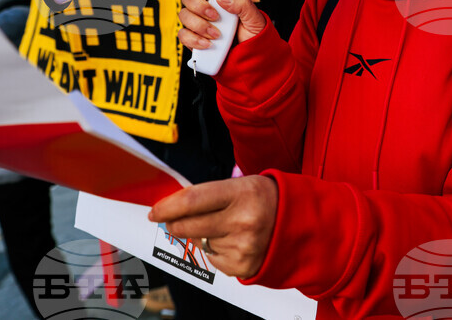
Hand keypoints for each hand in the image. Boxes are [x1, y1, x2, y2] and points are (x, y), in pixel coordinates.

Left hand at [149, 176, 277, 278]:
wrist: (296, 222)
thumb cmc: (263, 199)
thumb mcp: (240, 185)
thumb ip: (207, 195)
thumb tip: (171, 207)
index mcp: (241, 193)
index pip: (192, 200)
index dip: (167, 207)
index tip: (155, 211)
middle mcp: (242, 220)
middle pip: (188, 225)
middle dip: (174, 223)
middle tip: (174, 220)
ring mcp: (243, 246)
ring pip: (200, 242)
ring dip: (205, 235)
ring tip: (229, 226)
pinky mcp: (243, 266)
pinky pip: (213, 259)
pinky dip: (218, 250)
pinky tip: (235, 240)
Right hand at [178, 0, 265, 49]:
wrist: (250, 55)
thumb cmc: (252, 34)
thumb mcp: (253, 16)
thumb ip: (241, 3)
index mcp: (220, 1)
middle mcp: (206, 10)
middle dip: (199, 7)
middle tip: (215, 17)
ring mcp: (198, 24)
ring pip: (184, 16)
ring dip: (199, 25)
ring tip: (216, 34)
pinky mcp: (194, 39)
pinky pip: (184, 35)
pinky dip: (194, 40)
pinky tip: (208, 43)